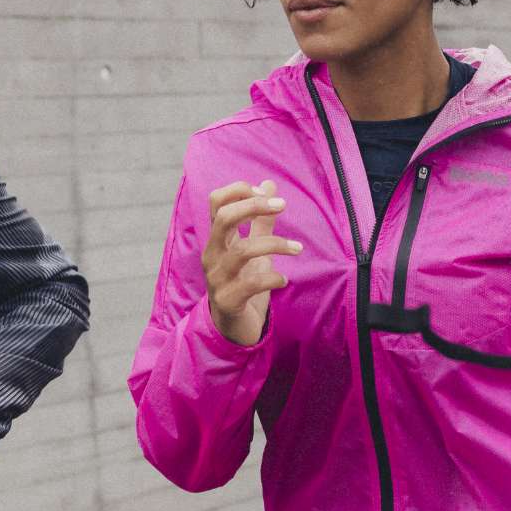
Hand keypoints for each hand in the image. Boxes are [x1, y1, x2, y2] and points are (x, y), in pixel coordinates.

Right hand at [201, 180, 296, 345]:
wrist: (233, 326)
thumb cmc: (242, 282)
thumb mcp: (253, 249)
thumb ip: (259, 220)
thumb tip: (268, 184)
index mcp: (217, 239)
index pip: (216, 202)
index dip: (239, 190)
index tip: (266, 194)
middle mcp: (213, 254)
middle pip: (223, 218)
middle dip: (254, 207)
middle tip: (283, 206)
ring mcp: (217, 278)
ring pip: (243, 250)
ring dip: (275, 244)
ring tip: (297, 248)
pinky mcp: (228, 300)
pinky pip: (251, 283)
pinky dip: (272, 277)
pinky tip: (284, 279)